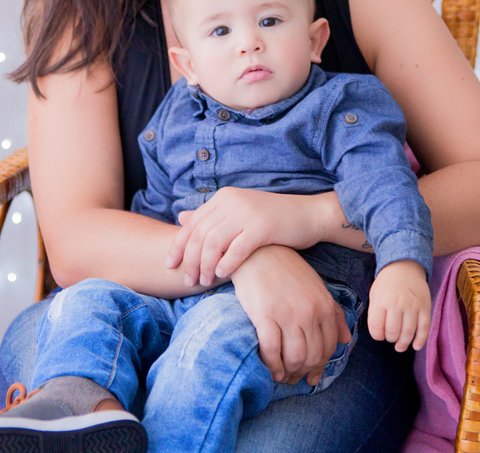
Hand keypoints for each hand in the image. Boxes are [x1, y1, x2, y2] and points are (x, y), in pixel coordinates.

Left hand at [166, 188, 323, 286]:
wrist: (308, 214)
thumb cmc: (273, 219)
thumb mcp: (239, 213)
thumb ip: (213, 217)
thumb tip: (182, 217)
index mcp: (223, 198)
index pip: (192, 223)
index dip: (178, 246)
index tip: (171, 265)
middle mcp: (231, 202)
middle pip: (199, 234)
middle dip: (190, 260)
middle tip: (188, 280)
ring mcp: (246, 213)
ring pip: (213, 243)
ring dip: (206, 265)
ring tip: (205, 281)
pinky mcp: (262, 227)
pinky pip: (236, 249)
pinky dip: (226, 263)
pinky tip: (222, 275)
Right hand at [231, 245, 351, 385]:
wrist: (259, 253)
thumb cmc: (287, 271)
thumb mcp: (317, 288)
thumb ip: (334, 313)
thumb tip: (345, 340)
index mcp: (324, 306)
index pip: (329, 347)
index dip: (320, 365)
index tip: (311, 373)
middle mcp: (309, 312)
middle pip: (312, 355)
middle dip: (304, 372)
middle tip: (294, 377)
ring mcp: (287, 315)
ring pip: (294, 357)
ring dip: (289, 372)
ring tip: (283, 375)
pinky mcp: (264, 316)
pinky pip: (272, 351)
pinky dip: (272, 365)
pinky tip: (271, 369)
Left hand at [367, 260, 430, 352]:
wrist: (405, 266)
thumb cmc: (387, 283)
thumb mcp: (374, 294)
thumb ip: (375, 313)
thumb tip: (379, 333)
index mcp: (381, 300)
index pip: (376, 327)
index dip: (377, 336)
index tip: (379, 335)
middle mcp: (397, 303)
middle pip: (393, 332)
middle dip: (390, 339)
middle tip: (390, 337)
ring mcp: (412, 305)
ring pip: (408, 332)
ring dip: (403, 343)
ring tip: (399, 346)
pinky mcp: (425, 307)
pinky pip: (424, 328)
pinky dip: (420, 340)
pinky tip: (416, 346)